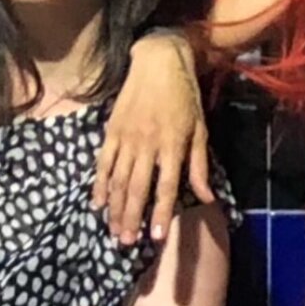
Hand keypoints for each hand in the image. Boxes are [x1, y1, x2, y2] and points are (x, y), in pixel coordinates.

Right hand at [92, 32, 213, 245]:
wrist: (159, 62)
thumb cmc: (185, 98)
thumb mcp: (200, 130)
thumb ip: (199, 166)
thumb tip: (207, 198)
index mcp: (173, 145)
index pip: (166, 187)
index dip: (160, 214)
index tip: (155, 238)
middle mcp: (148, 145)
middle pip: (137, 188)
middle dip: (131, 218)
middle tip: (126, 243)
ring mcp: (127, 138)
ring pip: (118, 180)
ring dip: (115, 208)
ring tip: (113, 232)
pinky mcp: (112, 131)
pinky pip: (103, 162)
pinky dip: (99, 184)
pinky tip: (97, 203)